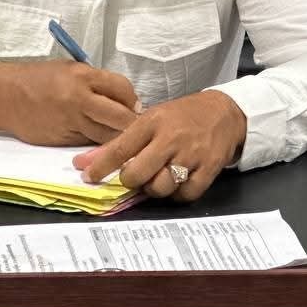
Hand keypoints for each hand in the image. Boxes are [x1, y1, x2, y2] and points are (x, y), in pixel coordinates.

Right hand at [0, 61, 140, 145]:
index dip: (132, 99)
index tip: (134, 105)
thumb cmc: (38, 79)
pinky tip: (97, 140)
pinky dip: (96, 143)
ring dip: (117, 137)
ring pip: (107, 136)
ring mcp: (71, 122)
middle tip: (133, 123)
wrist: (3, 96)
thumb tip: (122, 99)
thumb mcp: (70, 69)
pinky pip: (88, 143)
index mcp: (83, 76)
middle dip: (131, 122)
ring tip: (118, 134)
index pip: (123, 89)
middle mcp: (80, 99)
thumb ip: (96, 82)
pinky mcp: (62, 139)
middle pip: (121, 117)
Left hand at [72, 89, 247, 201]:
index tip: (90, 177)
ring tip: (159, 177)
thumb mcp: (151, 120)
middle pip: (137, 174)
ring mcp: (191, 154)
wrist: (225, 111)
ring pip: (160, 188)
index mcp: (153, 122)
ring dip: (155, 188)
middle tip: (136, 175)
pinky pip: (186, 194)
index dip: (101, 167)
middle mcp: (171, 138)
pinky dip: (178, 194)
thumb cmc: (182, 116)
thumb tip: (82, 164)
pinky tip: (178, 183)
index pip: (120, 148)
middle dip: (131, 180)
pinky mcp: (209, 168)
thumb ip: (118, 143)